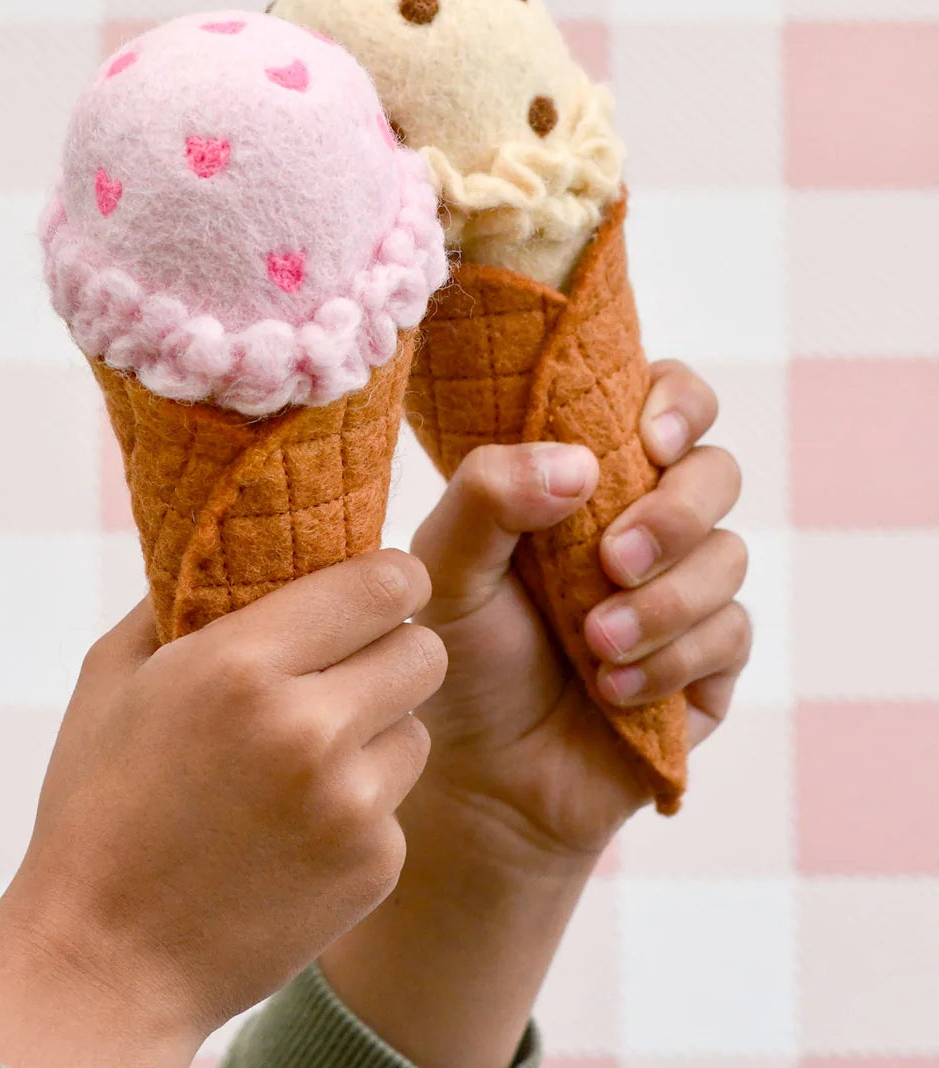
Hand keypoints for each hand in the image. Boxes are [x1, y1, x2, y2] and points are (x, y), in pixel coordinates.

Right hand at [0, 550, 446, 1067]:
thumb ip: (182, 595)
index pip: (384, 581)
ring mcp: (349, 803)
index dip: (388, 579)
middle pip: (423, 649)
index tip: (374, 588)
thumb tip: (236, 538)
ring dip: (379, 729)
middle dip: (391, 650)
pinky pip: (398, 801)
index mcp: (241, 664)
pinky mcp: (374, 864)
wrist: (104, 963)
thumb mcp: (113, 676)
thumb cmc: (100, 807)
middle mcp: (309, 727)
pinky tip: (297, 827)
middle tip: (346, 670)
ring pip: (419, 725)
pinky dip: (363, 804)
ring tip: (307, 758)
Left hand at [408, 358, 748, 861]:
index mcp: (589, 477)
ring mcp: (686, 590)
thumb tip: (581, 460)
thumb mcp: (448, 567)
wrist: (483, 778)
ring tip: (594, 644)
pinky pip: (731, 634)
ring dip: (664, 602)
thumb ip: (489, 495)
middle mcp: (647, 521)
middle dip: (673, 513)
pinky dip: (671, 661)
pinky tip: (613, 689)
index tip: (649, 439)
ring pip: (729, 556)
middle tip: (612, 560)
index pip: (666, 402)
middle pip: (716, 471)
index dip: (678, 403)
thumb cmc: (460, 655)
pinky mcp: (711, 662)